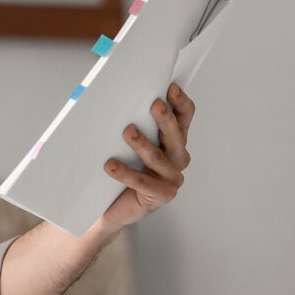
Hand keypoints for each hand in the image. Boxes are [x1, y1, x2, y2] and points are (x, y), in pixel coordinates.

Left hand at [101, 83, 195, 228]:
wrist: (111, 207)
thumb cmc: (119, 171)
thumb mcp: (126, 145)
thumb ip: (130, 124)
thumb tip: (113, 98)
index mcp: (173, 142)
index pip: (184, 118)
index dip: (180, 103)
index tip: (170, 88)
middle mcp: (177, 160)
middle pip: (175, 136)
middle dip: (165, 119)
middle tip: (155, 104)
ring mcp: (171, 179)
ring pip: (158, 158)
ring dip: (143, 144)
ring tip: (128, 131)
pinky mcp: (160, 196)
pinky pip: (142, 182)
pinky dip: (126, 173)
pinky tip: (111, 165)